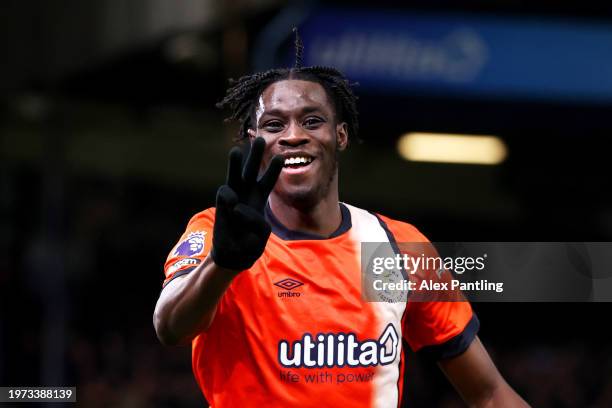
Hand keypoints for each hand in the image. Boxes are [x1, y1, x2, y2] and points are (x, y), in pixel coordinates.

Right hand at [211, 137, 282, 270]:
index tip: (281, 156)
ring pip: (234, 176)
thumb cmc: (249, 244)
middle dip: (256, 156)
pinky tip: (233, 205)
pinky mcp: (221, 205)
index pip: (267, 181)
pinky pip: (225, 194)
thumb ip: (255, 220)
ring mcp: (233, 198)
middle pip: (251, 171)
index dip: (273, 170)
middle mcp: (246, 195)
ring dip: (235, 164)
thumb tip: (236, 205)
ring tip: (236, 150)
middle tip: (260, 139)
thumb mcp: (261, 234)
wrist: (232, 255)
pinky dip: (228, 197)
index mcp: (259, 200)